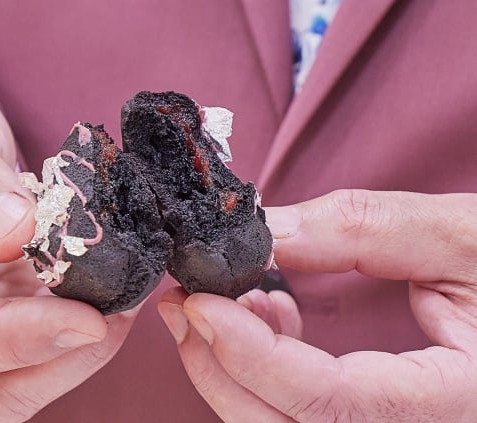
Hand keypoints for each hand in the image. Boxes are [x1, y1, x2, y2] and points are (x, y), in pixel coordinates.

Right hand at [0, 73, 137, 422]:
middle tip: (121, 302)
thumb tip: (13, 232)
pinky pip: (28, 368)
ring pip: (12, 393)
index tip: (90, 319)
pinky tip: (99, 297)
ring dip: (73, 357)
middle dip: (60, 358)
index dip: (19, 339)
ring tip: (117, 294)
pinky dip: (70, 345)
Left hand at [159, 189, 476, 421]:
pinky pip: (309, 418)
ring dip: (240, 370)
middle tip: (185, 303)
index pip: (332, 406)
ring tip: (232, 298)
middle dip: (220, 370)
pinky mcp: (388, 420)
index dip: (254, 357)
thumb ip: (367, 231)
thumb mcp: (469, 237)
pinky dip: (270, 372)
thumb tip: (265, 230)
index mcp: (460, 407)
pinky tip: (271, 315)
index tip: (200, 303)